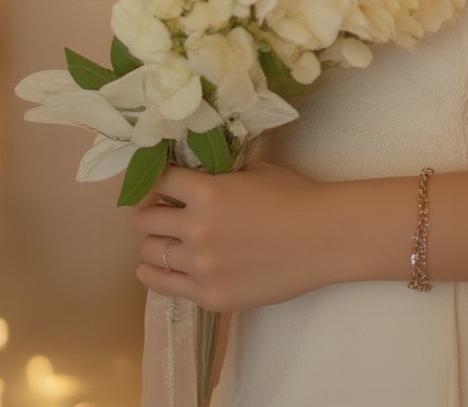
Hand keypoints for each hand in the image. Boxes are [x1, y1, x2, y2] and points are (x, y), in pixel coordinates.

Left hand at [126, 160, 340, 311]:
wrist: (324, 238)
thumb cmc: (293, 196)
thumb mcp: (252, 170)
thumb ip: (217, 175)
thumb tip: (192, 173)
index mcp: (207, 192)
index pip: (158, 181)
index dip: (156, 180)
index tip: (158, 184)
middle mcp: (196, 229)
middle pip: (144, 220)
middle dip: (147, 212)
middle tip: (155, 212)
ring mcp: (201, 267)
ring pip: (150, 254)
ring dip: (155, 244)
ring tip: (162, 241)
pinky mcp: (210, 297)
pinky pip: (164, 286)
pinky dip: (158, 275)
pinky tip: (160, 268)